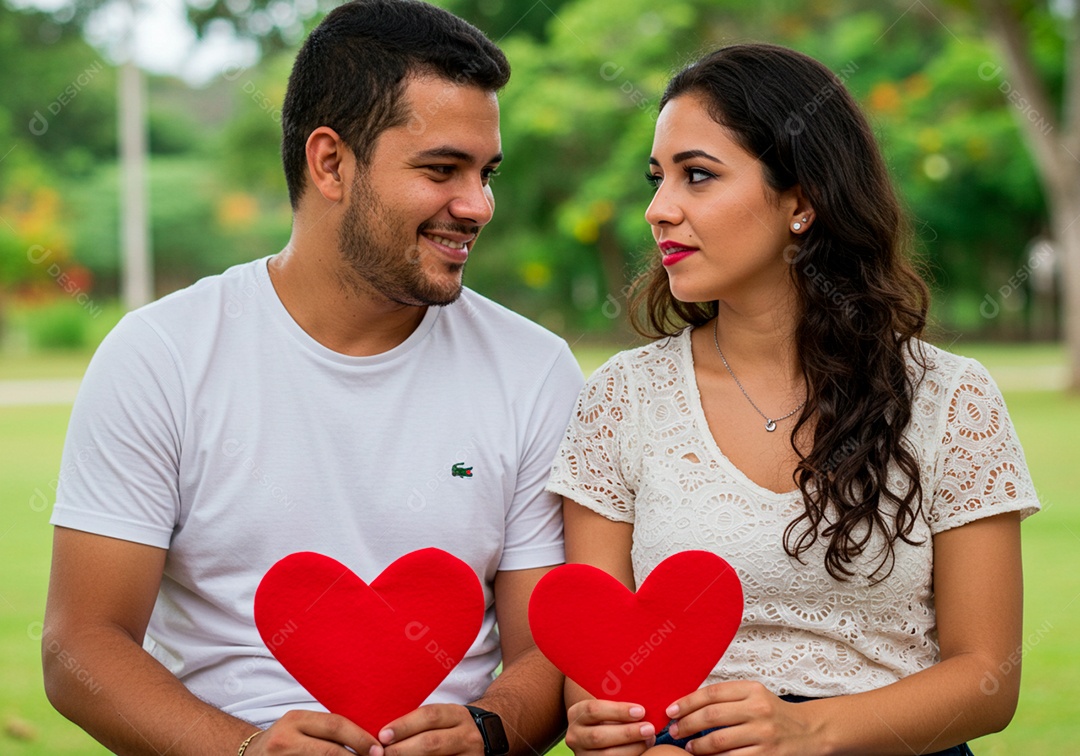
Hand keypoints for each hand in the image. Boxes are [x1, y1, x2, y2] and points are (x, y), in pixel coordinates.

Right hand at [245, 709, 381, 754]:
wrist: (249, 755)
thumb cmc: (284, 741)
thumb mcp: (300, 726)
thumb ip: (326, 729)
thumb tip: (367, 739)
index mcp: (296, 720)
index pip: (335, 725)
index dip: (360, 738)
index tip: (378, 750)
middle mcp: (285, 739)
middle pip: (330, 750)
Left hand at [379, 704, 484, 755]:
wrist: (482, 740)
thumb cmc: (449, 729)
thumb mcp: (442, 720)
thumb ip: (418, 723)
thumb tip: (384, 734)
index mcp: (457, 715)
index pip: (429, 716)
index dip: (404, 726)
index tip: (382, 735)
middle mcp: (467, 735)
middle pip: (431, 742)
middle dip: (402, 750)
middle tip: (382, 754)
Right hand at [565, 700, 655, 755]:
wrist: (596, 735)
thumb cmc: (608, 715)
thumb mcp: (606, 706)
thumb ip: (618, 702)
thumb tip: (646, 697)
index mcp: (576, 713)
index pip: (594, 709)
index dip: (618, 711)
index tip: (640, 711)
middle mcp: (574, 735)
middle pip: (599, 736)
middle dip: (628, 733)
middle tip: (649, 728)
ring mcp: (581, 754)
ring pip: (606, 755)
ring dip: (632, 748)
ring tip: (649, 739)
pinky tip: (643, 749)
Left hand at [666, 682, 818, 755]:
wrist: (808, 732)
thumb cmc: (772, 713)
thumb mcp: (754, 695)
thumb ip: (727, 697)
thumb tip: (687, 705)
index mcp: (752, 690)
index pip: (711, 693)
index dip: (687, 702)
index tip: (670, 711)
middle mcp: (758, 709)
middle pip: (711, 716)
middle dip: (686, 725)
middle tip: (674, 732)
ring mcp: (763, 734)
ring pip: (719, 741)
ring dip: (697, 746)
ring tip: (688, 747)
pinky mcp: (767, 755)